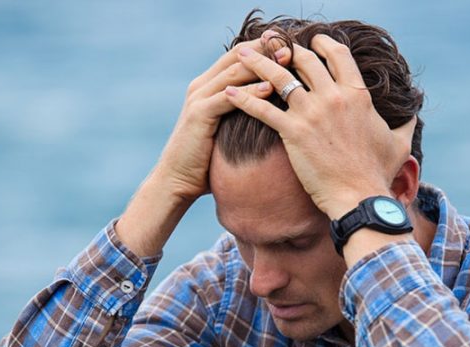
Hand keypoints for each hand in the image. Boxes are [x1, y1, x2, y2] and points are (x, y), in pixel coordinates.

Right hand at [116, 35, 280, 256]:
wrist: (176, 180)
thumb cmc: (205, 160)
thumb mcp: (227, 130)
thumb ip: (242, 114)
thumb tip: (272, 112)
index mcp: (209, 85)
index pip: (239, 56)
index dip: (264, 47)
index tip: (290, 43)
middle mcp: (202, 86)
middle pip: (238, 56)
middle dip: (265, 49)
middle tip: (292, 44)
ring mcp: (198, 98)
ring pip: (234, 72)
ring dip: (262, 65)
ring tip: (287, 60)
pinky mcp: (199, 115)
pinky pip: (228, 98)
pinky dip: (250, 92)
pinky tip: (270, 89)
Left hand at [226, 36, 415, 218]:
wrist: (359, 197)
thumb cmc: (378, 174)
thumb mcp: (399, 144)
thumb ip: (405, 124)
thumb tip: (414, 113)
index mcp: (357, 94)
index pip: (337, 55)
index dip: (321, 44)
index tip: (310, 42)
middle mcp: (333, 97)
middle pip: (304, 60)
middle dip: (285, 49)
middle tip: (270, 45)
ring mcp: (312, 113)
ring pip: (278, 77)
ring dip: (257, 62)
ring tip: (241, 55)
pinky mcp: (293, 132)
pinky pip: (262, 109)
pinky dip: (242, 99)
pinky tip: (227, 93)